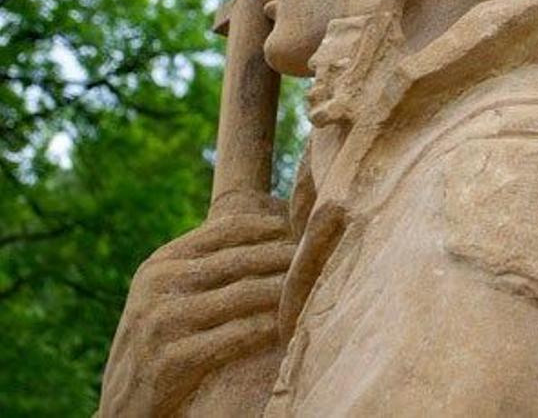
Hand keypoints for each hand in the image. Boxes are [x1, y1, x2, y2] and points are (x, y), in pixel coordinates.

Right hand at [99, 192, 295, 416]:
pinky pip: (236, 336)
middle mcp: (158, 284)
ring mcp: (162, 321)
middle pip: (241, 258)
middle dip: (288, 256)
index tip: (306, 230)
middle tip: (323, 257)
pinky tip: (290, 326)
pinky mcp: (171, 358)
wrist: (124, 405)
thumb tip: (272, 229)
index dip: (273, 227)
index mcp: (162, 262)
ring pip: (244, 294)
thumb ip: (210, 266)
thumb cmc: (162, 341)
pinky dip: (268, 328)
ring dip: (285, 291)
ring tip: (316, 286)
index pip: (228, 228)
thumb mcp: (172, 294)